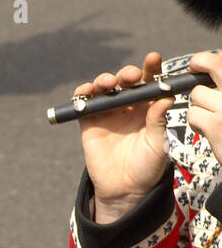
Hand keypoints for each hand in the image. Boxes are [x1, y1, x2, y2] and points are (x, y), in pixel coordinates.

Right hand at [75, 52, 171, 222]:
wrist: (124, 188)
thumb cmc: (146, 166)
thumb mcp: (157, 143)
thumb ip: (158, 121)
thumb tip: (165, 98)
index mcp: (147, 107)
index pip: (149, 82)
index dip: (151, 68)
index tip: (153, 59)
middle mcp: (127, 106)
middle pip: (125, 81)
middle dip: (127, 73)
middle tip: (131, 76)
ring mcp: (107, 113)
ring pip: (104, 88)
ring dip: (105, 79)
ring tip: (107, 84)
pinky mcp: (89, 123)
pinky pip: (83, 103)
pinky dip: (82, 94)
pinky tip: (87, 91)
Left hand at [188, 51, 221, 180]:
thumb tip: (216, 67)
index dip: (216, 58)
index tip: (209, 60)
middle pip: (217, 65)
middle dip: (201, 62)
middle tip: (195, 65)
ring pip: (199, 94)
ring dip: (199, 103)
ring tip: (212, 115)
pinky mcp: (217, 124)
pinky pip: (193, 114)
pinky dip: (196, 121)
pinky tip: (208, 128)